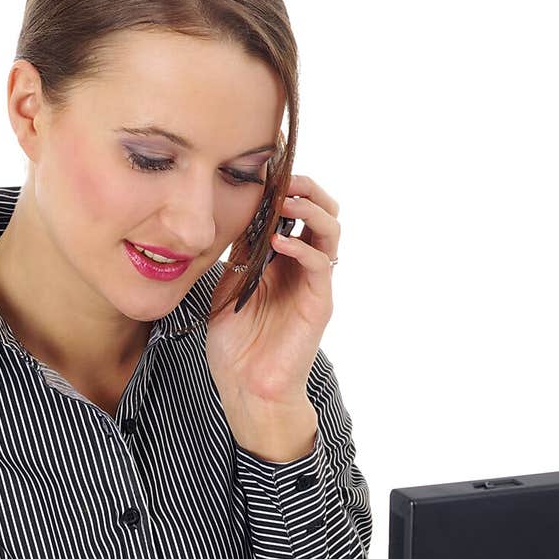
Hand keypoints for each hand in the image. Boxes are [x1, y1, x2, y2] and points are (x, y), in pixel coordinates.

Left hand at [205, 174, 340, 409]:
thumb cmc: (236, 346)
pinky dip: (303, 247)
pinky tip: (279, 242)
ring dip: (310, 209)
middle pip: (321, 212)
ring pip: (330, 231)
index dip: (282, 187)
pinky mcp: (318, 304)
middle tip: (283, 178)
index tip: (261, 169)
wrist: (246, 389)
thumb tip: (235, 216)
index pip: (292, 211)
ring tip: (286, 200)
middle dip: (305, 188)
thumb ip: (238, 255)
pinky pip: (320, 265)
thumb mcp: (228, 288)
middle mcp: (302, 267)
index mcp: (281, 261)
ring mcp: (313, 284)